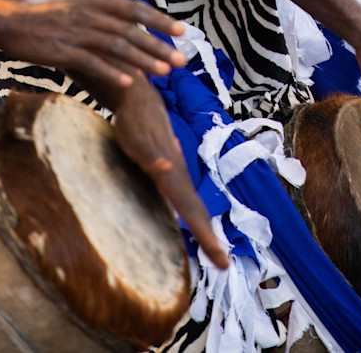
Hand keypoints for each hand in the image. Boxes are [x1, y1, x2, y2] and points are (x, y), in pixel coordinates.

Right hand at [0, 0, 186, 88]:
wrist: (8, 18)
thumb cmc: (43, 5)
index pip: (136, 9)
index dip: (160, 20)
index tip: (182, 31)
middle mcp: (91, 14)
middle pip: (132, 30)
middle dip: (159, 46)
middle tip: (182, 59)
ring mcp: (78, 33)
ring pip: (117, 47)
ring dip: (143, 60)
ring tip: (164, 72)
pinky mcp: (64, 51)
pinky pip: (92, 63)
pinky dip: (111, 72)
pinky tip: (129, 83)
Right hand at [109, 78, 230, 269]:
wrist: (137, 96)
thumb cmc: (148, 131)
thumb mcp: (157, 163)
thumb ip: (165, 177)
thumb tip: (171, 182)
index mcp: (177, 180)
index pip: (196, 214)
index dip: (209, 239)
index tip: (222, 264)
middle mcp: (174, 172)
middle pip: (192, 207)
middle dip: (207, 235)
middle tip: (221, 260)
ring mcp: (159, 155)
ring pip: (175, 183)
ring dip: (185, 204)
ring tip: (199, 229)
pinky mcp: (141, 141)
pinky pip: (149, 152)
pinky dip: (156, 160)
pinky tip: (160, 166)